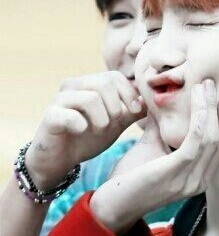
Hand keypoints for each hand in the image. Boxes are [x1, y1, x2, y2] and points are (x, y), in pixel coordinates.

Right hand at [25, 71, 144, 188]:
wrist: (61, 158)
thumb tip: (152, 101)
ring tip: (98, 129)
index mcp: (89, 84)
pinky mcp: (50, 117)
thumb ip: (131, 112)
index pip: (115, 76)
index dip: (129, 93)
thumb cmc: (88, 138)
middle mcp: (73, 86)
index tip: (134, 111)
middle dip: (116, 106)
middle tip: (113, 122)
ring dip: (102, 119)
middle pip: (104, 83)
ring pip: (90, 98)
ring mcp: (60, 100)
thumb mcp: (115, 124)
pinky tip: (81, 131)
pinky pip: (70, 115)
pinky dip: (81, 125)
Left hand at [90, 79, 218, 233]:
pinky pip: (194, 144)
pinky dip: (199, 121)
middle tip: (213, 83)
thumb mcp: (150, 148)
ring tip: (204, 86)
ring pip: (210, 140)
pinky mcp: (174, 175)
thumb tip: (163, 100)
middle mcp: (199, 182)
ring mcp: (188, 181)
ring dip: (209, 109)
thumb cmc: (129, 178)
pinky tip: (197, 103)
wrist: (111, 205)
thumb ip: (161, 128)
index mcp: (198, 178)